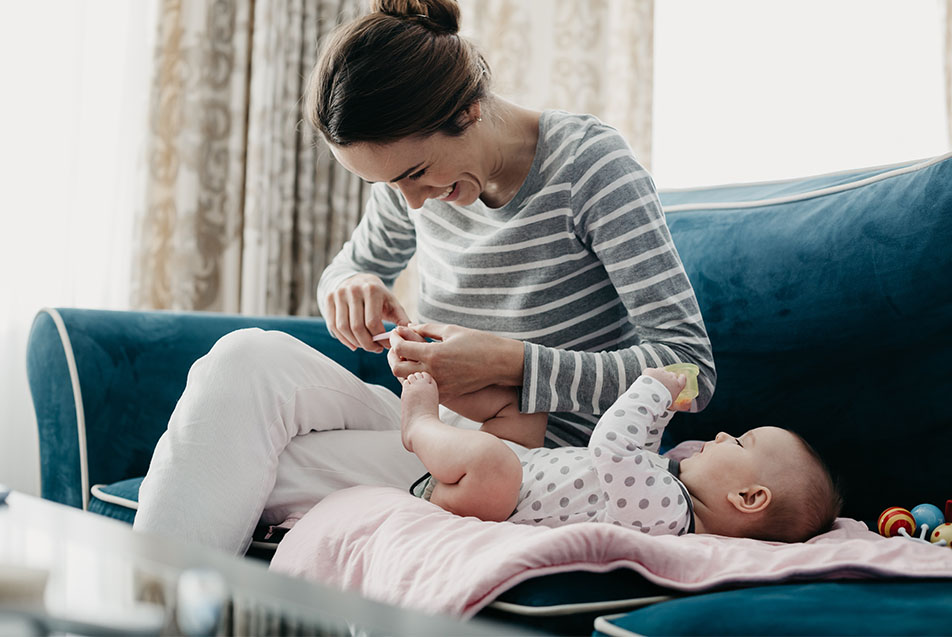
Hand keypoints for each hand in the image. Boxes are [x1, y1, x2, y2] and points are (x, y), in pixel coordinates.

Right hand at [324, 273, 409, 352]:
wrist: (358, 280)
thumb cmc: (378, 297)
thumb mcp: (392, 303)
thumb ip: (402, 319)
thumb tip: (411, 333)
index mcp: (372, 290)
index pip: (372, 322)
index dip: (379, 339)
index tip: (385, 345)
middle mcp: (353, 290)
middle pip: (357, 327)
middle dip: (367, 344)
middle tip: (375, 349)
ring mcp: (339, 294)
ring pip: (343, 328)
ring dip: (355, 343)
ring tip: (365, 346)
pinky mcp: (329, 299)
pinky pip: (333, 326)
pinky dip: (343, 339)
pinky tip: (353, 344)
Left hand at [387, 323, 523, 397]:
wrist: (500, 363)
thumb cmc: (478, 342)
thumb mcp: (451, 330)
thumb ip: (426, 329)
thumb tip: (408, 327)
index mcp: (433, 354)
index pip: (400, 348)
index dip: (395, 339)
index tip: (397, 333)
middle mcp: (433, 372)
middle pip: (397, 369)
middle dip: (393, 356)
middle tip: (398, 347)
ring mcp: (439, 386)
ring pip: (408, 382)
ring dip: (404, 369)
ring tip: (410, 358)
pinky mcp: (446, 394)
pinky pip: (423, 389)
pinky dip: (418, 380)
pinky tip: (423, 369)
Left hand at [642, 368, 686, 409]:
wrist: (649, 397)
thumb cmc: (661, 401)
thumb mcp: (672, 405)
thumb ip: (679, 404)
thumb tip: (686, 408)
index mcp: (677, 385)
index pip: (683, 378)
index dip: (681, 378)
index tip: (679, 378)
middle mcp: (670, 377)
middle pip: (672, 374)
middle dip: (668, 378)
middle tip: (663, 385)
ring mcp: (661, 372)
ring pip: (661, 371)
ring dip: (659, 376)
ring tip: (654, 384)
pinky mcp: (652, 371)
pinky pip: (651, 371)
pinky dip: (649, 375)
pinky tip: (647, 381)